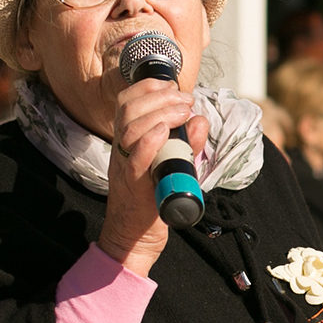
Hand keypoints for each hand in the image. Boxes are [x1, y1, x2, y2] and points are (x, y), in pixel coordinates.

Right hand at [98, 78, 210, 276]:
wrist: (135, 237)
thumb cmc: (152, 198)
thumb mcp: (171, 163)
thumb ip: (186, 142)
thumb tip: (201, 120)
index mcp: (127, 141)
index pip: (127, 102)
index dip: (147, 86)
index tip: (172, 85)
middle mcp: (122, 150)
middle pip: (128, 109)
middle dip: (160, 96)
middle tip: (186, 100)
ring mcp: (126, 167)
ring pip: (130, 129)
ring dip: (160, 113)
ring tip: (183, 112)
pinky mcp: (134, 186)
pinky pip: (135, 159)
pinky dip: (149, 141)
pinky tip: (163, 131)